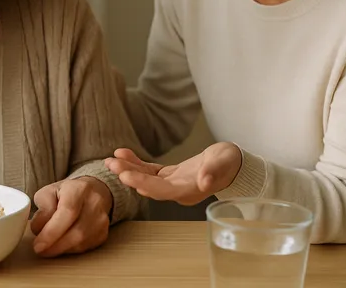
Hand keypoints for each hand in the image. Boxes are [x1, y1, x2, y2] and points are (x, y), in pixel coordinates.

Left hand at [30, 177, 112, 257]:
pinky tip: (61, 244)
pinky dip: (69, 249)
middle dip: (55, 245)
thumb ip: (42, 210)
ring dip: (61, 249)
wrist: (92, 191)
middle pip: (77, 231)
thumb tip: (38, 231)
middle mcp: (95, 203)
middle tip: (39, 249)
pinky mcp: (103, 234)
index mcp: (79, 189)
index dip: (52, 231)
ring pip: (81, 243)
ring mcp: (102, 220)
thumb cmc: (66, 193)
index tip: (38, 244)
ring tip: (47, 247)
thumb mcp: (48, 193)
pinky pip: (85, 248)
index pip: (68, 212)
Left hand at [104, 142, 241, 204]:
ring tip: (111, 159)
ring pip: (146, 179)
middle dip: (129, 175)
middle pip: (148, 186)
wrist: (234, 165)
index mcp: (188, 192)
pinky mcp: (170, 175)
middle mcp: (177, 192)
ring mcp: (172, 184)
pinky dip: (136, 163)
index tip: (125, 175)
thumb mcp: (224, 163)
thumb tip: (204, 181)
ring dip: (128, 169)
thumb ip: (213, 173)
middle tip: (111, 164)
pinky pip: (149, 171)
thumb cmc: (230, 163)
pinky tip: (122, 154)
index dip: (142, 183)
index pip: (161, 190)